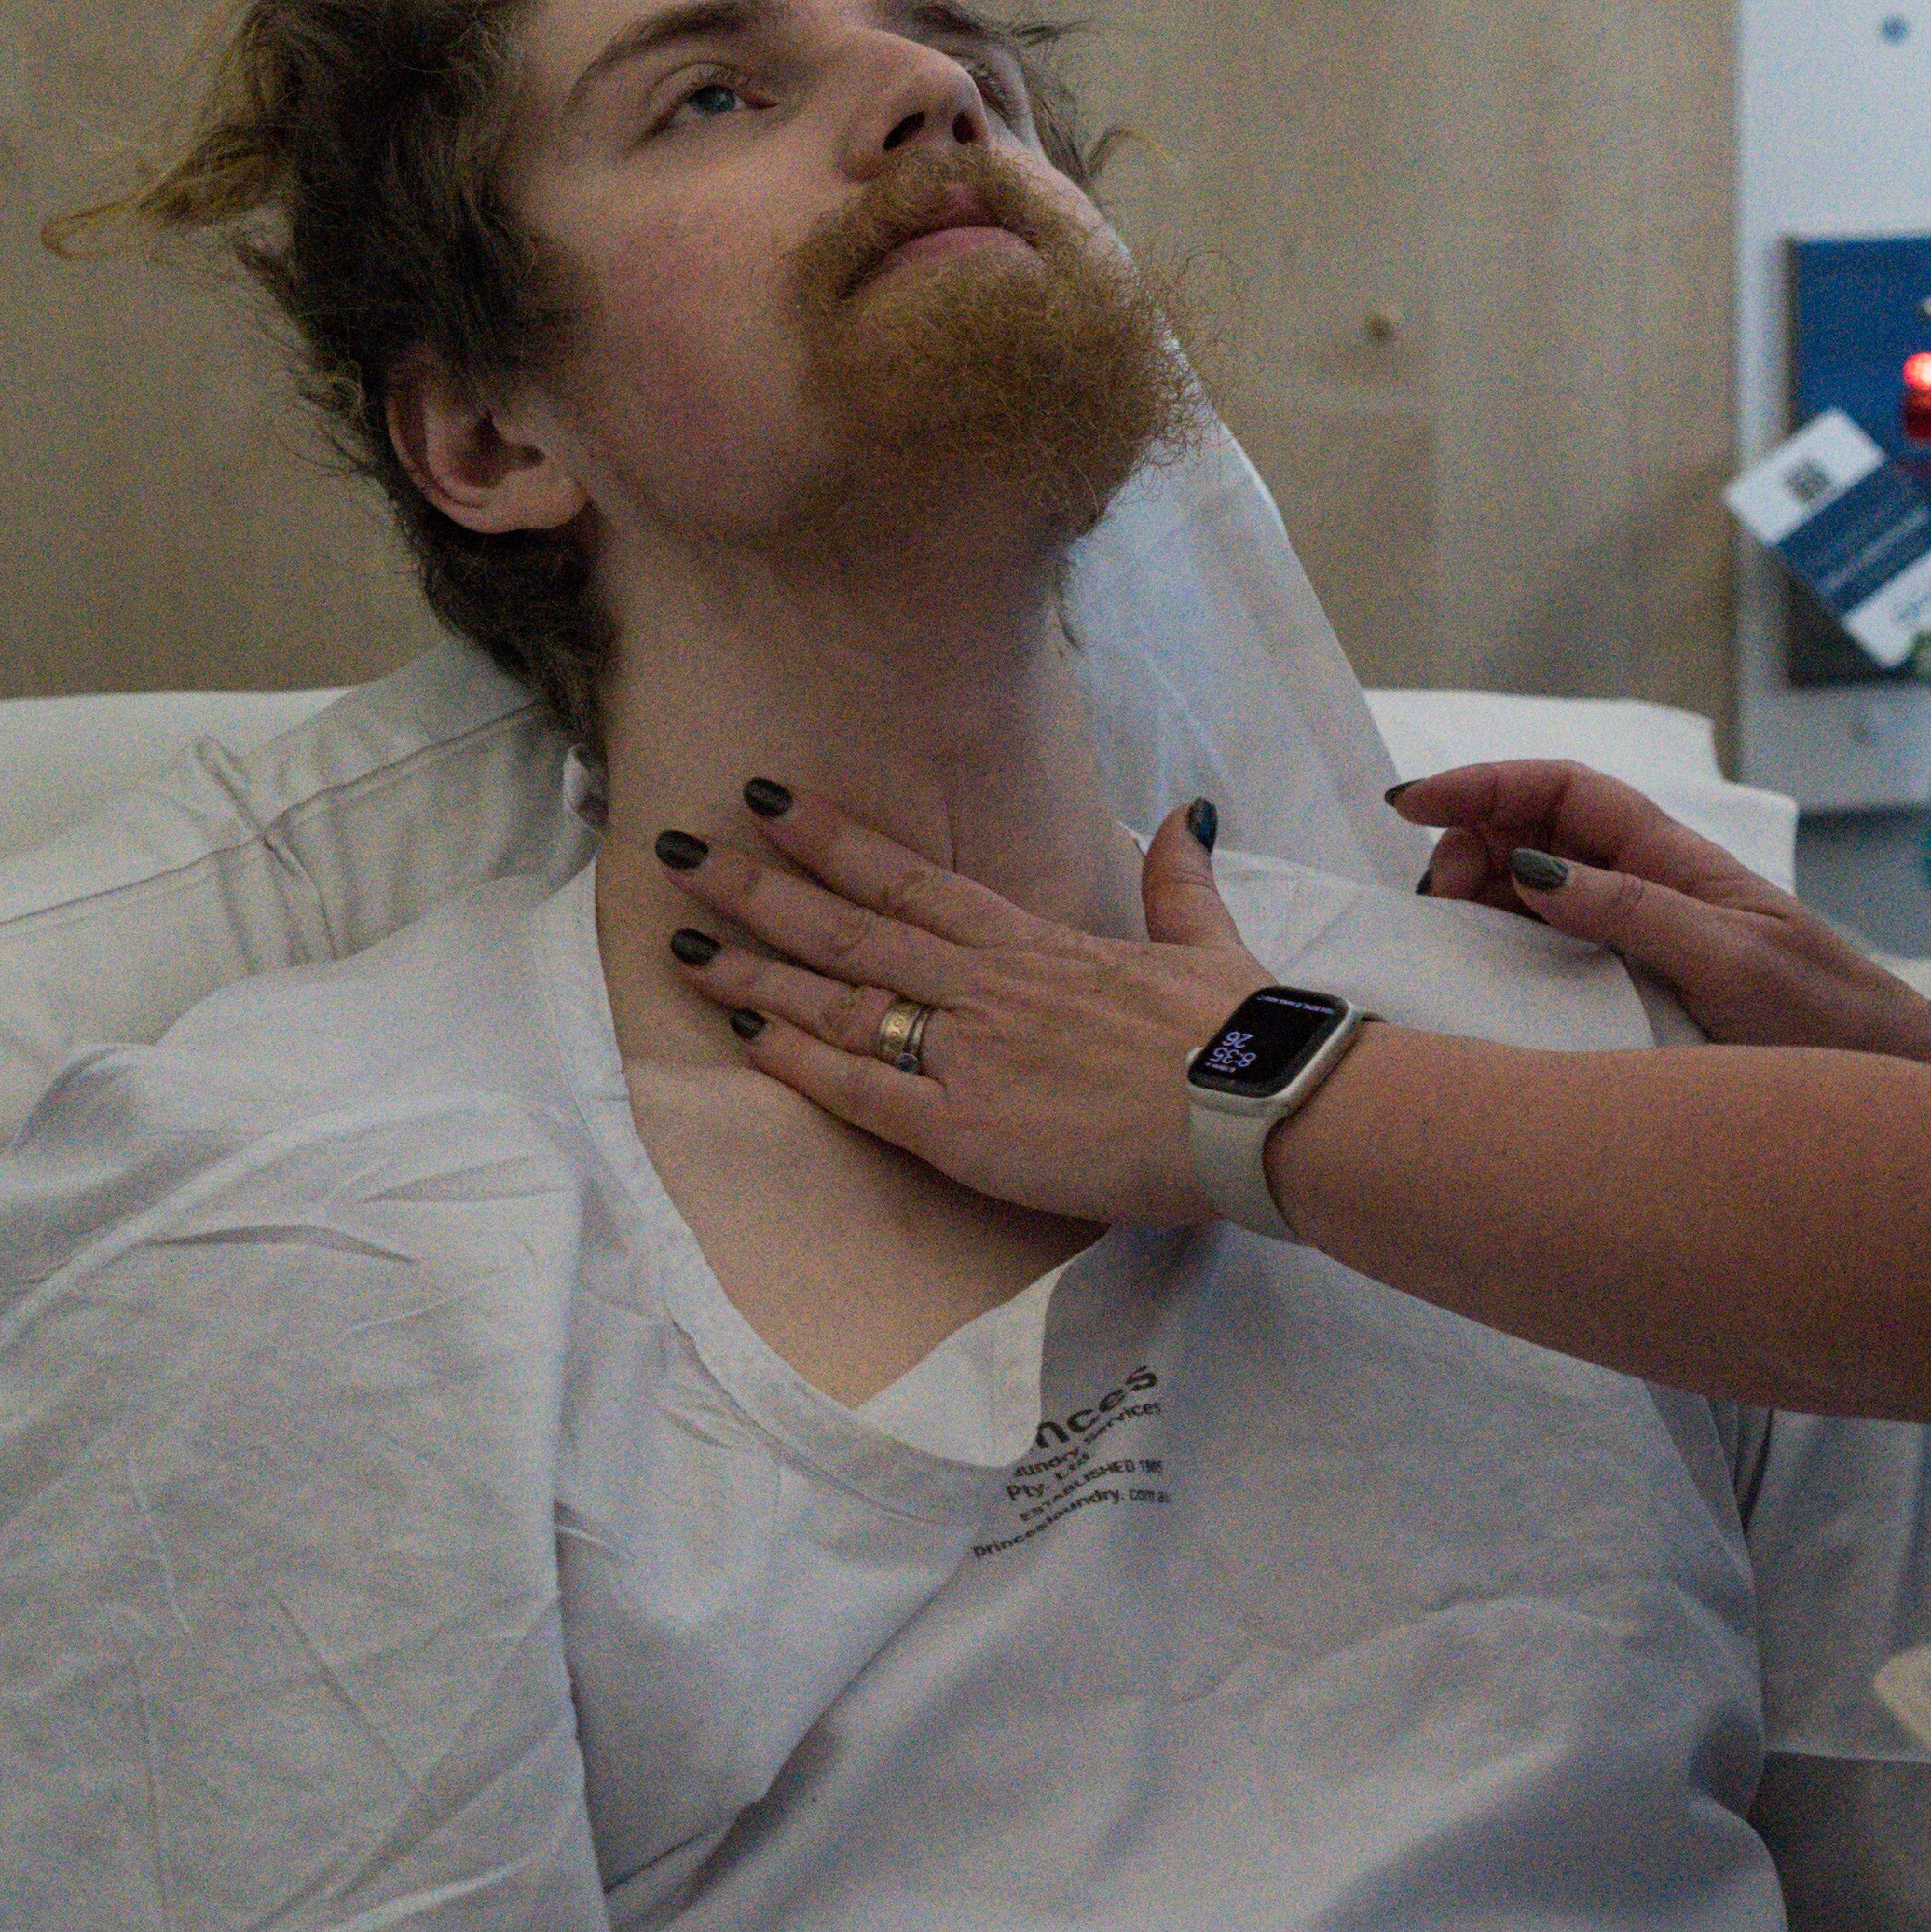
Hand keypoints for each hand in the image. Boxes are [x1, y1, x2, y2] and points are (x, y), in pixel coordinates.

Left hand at [656, 787, 1262, 1225]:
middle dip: (759, 889)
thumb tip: (1184, 818)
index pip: (913, 880)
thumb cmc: (1235, 1036)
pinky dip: (797, 1063)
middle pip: (850, 929)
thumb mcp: (1205, 943)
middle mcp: (985, 988)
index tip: (772, 802)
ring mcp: (967, 1055)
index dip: (836, 841)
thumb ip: (1179, 883)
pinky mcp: (964, 1129)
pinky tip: (741, 1040)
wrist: (1250, 1109)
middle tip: (683, 853)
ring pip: (838, 1002)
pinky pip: (860, 1092)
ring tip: (680, 945)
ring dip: (754, 973)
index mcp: (1036, 945)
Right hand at [1395, 758, 1930, 1060]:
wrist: (1888, 1073)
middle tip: (1434, 897)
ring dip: (1478, 892)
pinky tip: (1475, 968)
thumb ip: (1632, 911)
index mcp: (1674, 859)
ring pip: (1535, 888)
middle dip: (1470, 840)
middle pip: (1537, 831)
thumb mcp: (1727, 957)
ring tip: (1442, 926)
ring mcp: (1640, 935)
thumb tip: (1532, 867)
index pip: (1564, 793)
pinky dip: (1502, 944)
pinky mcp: (1634, 988)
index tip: (1413, 803)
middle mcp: (1651, 885)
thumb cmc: (1824, 1016)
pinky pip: (1552, 949)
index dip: (1485, 785)